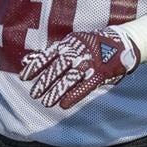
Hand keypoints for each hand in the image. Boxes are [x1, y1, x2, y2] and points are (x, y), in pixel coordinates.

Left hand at [19, 28, 140, 108]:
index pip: (48, 55)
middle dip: (45, 82)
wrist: (122, 41)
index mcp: (69, 44)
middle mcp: (78, 52)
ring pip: (70, 78)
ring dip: (57, 91)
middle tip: (34, 94)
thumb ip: (49, 53)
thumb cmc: (92, 44)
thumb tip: (25, 61)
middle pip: (58, 68)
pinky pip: (86, 85)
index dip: (36, 67)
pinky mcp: (101, 73)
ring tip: (46, 102)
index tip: (24, 77)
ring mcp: (90, 62)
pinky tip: (65, 104)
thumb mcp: (70, 44)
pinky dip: (75, 95)